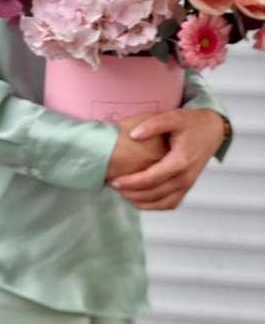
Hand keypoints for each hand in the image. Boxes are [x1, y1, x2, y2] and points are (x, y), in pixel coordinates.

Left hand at [106, 107, 223, 210]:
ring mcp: (188, 184)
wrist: (212, 130)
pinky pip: (170, 203)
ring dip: (141, 202)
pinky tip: (138, 199)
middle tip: (111, 186)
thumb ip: (153, 125)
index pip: (151, 178)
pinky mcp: (187, 186)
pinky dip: (154, 205)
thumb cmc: (191, 122)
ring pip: (162, 203)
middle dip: (130, 193)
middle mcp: (185, 177)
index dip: (130, 182)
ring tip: (121, 194)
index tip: (113, 181)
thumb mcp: (172, 117)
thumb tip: (133, 135)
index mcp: (180, 161)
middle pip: (154, 194)